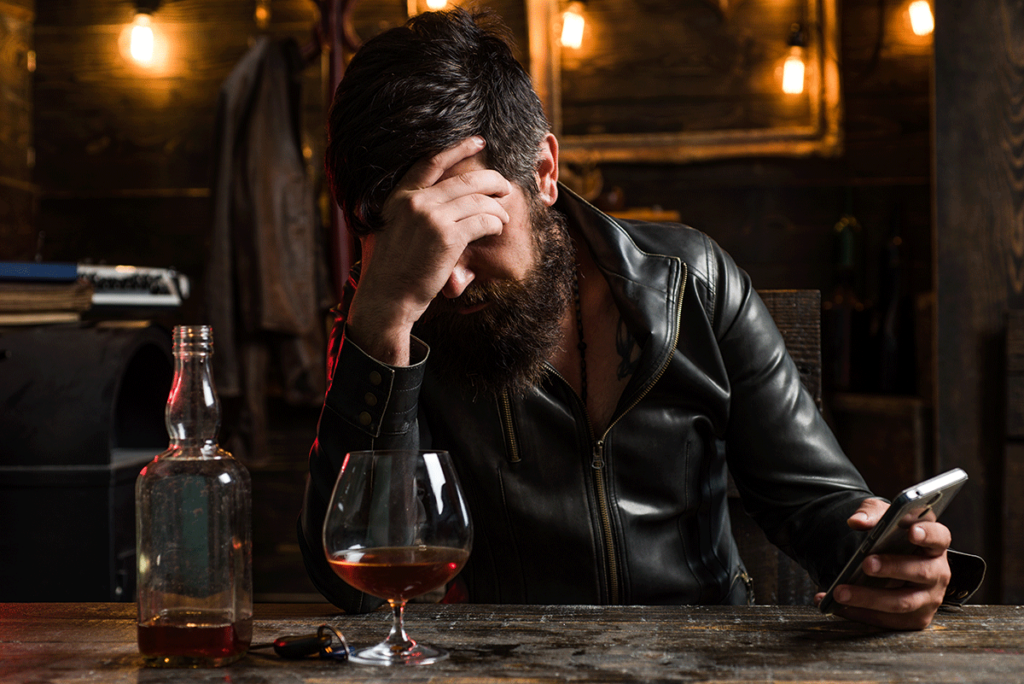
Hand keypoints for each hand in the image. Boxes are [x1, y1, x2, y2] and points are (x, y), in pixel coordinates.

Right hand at [346, 136, 511, 363]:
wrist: (386, 297)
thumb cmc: (390, 269)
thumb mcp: (390, 229)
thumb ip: (408, 210)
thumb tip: (432, 199)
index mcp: (399, 196)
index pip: (432, 161)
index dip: (458, 147)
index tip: (478, 141)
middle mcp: (415, 201)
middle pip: (466, 180)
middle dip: (492, 181)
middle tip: (505, 187)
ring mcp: (432, 217)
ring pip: (479, 200)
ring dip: (497, 208)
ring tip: (503, 217)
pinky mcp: (448, 237)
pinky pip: (483, 221)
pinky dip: (495, 223)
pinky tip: (496, 229)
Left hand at [813, 498, 951, 629]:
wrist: (885, 559)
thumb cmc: (889, 536)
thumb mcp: (881, 516)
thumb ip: (870, 513)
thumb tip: (856, 521)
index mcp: (934, 543)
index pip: (939, 537)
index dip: (928, 534)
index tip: (912, 532)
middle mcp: (937, 572)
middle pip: (920, 571)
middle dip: (892, 568)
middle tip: (866, 563)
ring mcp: (929, 598)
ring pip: (901, 602)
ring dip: (868, 598)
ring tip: (840, 592)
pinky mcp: (915, 618)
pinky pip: (888, 620)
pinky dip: (859, 613)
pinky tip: (836, 606)